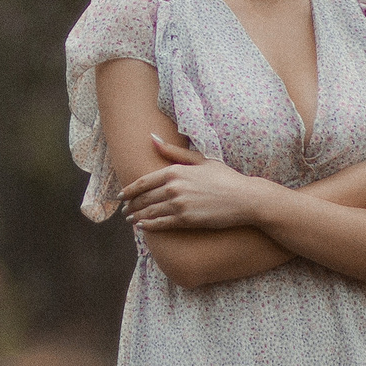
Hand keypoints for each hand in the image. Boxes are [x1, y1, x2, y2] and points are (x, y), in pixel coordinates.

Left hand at [122, 134, 275, 230]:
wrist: (244, 198)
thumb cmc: (225, 177)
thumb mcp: (200, 159)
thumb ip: (173, 152)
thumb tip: (152, 138)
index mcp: (175, 171)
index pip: (143, 182)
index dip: (129, 190)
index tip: (121, 195)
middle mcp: (174, 187)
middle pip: (144, 199)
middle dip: (131, 205)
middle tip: (124, 210)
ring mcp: (179, 204)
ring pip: (149, 213)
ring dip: (136, 217)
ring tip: (130, 219)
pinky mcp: (186, 220)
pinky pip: (160, 224)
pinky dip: (149, 226)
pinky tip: (142, 227)